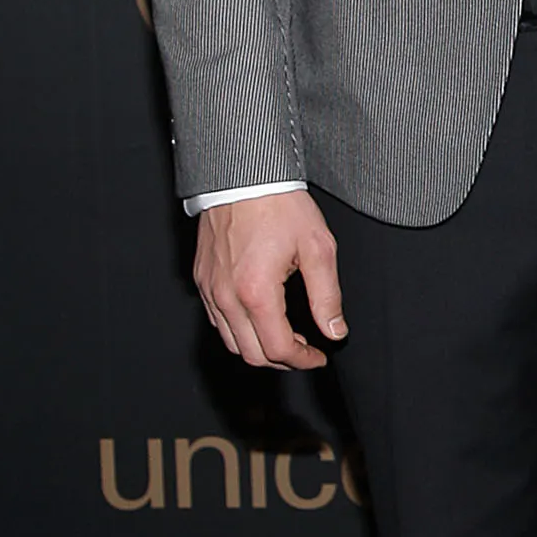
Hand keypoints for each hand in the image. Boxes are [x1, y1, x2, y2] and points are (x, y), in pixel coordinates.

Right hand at [194, 190, 345, 368]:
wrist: (243, 175)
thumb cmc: (279, 205)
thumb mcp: (317, 248)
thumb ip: (327, 297)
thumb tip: (334, 330)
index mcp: (256, 293)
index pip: (278, 349)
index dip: (303, 360)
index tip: (319, 355)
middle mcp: (226, 296)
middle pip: (252, 354)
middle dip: (282, 360)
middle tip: (305, 350)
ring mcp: (210, 289)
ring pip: (231, 341)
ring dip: (259, 348)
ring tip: (285, 335)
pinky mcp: (202, 279)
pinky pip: (216, 320)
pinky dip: (239, 330)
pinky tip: (260, 317)